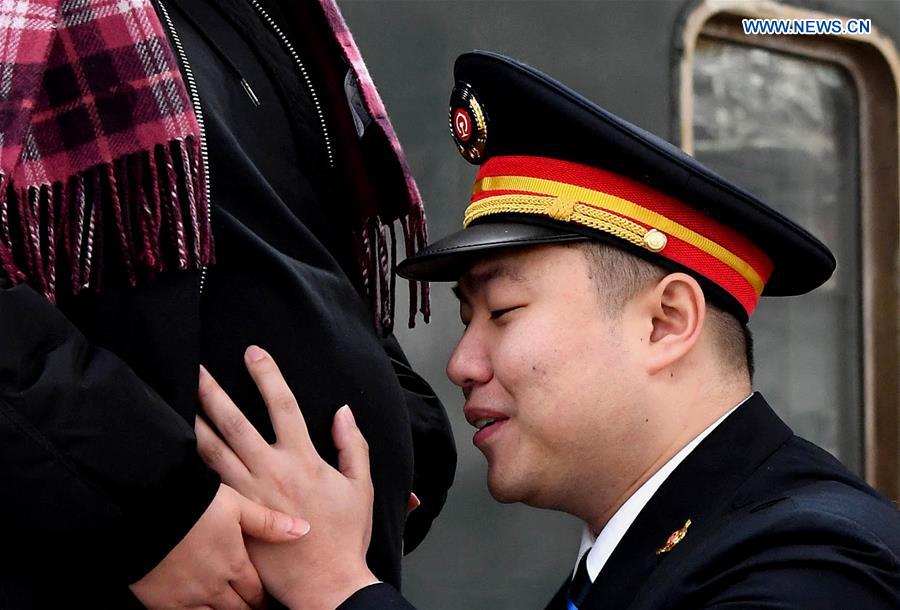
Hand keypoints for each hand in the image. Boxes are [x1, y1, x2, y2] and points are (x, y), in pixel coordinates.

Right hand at [129, 483, 308, 608]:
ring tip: (230, 609)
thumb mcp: (236, 505)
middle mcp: (214, 586)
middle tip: (251, 607)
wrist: (146, 509)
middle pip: (238, 609)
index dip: (262, 596)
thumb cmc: (193, 503)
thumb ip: (269, 522)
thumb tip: (304, 530)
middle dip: (247, 608)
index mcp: (234, 563)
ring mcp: (188, 597)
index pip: (255, 590)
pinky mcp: (162, 603)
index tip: (264, 598)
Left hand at [195, 347, 376, 609]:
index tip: (253, 353)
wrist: (325, 584)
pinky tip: (178, 451)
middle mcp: (271, 471)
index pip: (283, 405)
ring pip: (212, 452)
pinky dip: (191, 466)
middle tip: (195, 368)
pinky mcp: (235, 517)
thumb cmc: (346, 536)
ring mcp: (248, 495)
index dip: (267, 375)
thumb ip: (354, 445)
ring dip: (194, 424)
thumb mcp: (360, 486)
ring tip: (177, 402)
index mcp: (303, 459)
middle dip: (214, 392)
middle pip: (235, 422)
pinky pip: (208, 485)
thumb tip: (343, 412)